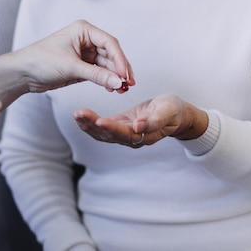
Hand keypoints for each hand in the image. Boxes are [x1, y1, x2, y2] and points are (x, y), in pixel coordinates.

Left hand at [14, 20, 133, 92]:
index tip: (125, 75)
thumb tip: (118, 82)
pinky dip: (106, 80)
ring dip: (114, 77)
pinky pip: (99, 73)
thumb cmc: (40, 61)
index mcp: (84, 30)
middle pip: (111, 54)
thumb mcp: (71, 67)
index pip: (110, 43)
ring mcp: (85, 53)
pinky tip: (112, 88)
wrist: (22, 73)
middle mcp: (86, 39)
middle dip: (120, 70)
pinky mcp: (82, 66)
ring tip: (122, 90)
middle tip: (129, 85)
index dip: (120, 59)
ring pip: (107, 65)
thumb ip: (96, 75)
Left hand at [73, 94, 207, 147]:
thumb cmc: (173, 111)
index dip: (112, 128)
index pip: (125, 134)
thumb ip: (154, 120)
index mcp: (144, 136)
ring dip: (88, 124)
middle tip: (80, 113)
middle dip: (93, 124)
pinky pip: (102, 128)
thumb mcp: (168, 111)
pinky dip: (90, 122)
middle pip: (109, 135)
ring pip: (102, 133)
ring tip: (77, 114)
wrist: (174, 113)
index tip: (100, 120)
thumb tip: (138, 127)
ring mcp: (124, 134)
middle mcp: (132, 138)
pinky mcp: (119, 126)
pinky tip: (80, 116)